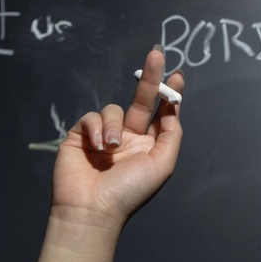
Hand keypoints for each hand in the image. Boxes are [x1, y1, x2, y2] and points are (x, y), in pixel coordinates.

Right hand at [48, 46, 184, 234]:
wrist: (91, 209)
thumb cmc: (129, 192)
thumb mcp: (162, 164)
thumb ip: (171, 133)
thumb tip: (174, 107)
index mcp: (148, 145)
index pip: (161, 113)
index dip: (169, 93)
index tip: (178, 74)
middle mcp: (128, 137)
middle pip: (140, 99)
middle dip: (150, 77)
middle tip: (157, 53)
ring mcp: (104, 135)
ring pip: (113, 109)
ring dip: (114, 124)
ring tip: (112, 147)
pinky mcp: (82, 134)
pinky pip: (91, 116)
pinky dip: (96, 128)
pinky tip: (97, 146)